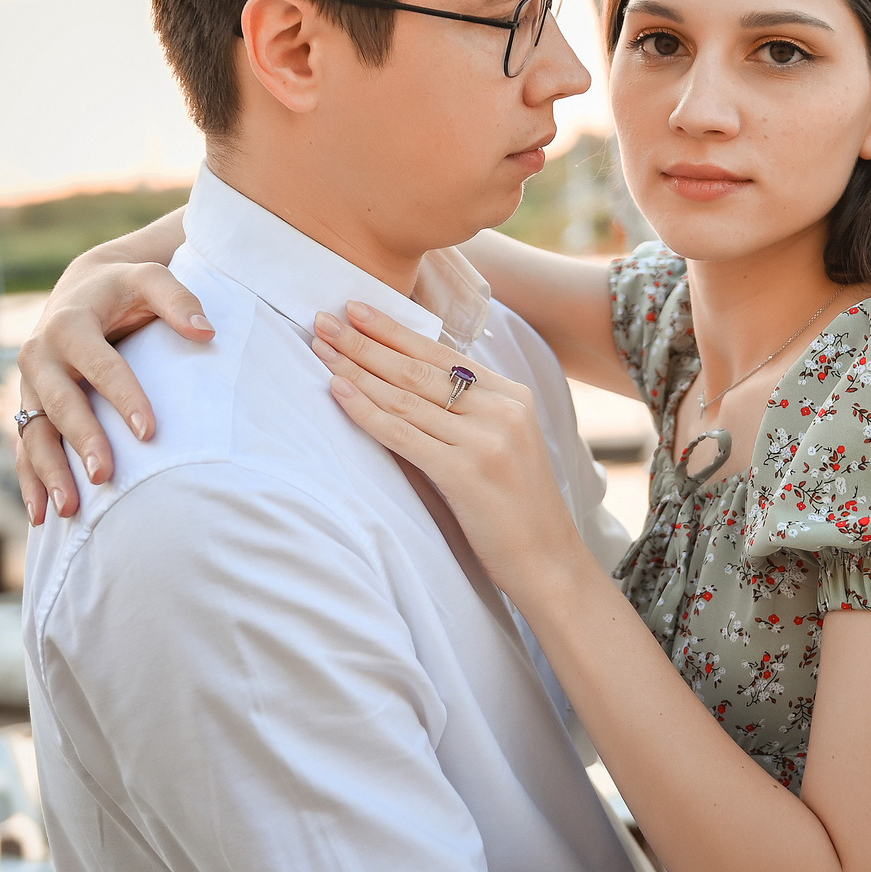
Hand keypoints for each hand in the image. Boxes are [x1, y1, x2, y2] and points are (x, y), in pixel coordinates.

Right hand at [14, 261, 211, 523]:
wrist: (81, 290)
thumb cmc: (125, 290)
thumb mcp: (149, 278)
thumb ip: (177, 299)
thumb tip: (207, 330)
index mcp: (69, 323)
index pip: (99, 364)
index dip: (124, 397)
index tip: (150, 432)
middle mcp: (40, 355)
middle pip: (61, 403)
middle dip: (82, 439)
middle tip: (105, 476)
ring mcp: (29, 386)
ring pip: (33, 432)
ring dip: (48, 471)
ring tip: (70, 509)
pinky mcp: (28, 407)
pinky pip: (23, 448)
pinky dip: (30, 481)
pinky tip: (42, 517)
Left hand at [315, 301, 588, 602]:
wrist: (549, 562)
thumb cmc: (515, 507)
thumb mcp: (503, 443)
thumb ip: (466, 412)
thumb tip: (403, 380)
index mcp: (512, 394)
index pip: (440, 353)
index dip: (392, 330)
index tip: (354, 309)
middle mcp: (501, 409)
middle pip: (417, 369)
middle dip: (364, 342)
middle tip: (322, 320)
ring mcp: (486, 440)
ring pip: (404, 396)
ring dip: (355, 369)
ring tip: (321, 348)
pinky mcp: (466, 473)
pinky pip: (402, 434)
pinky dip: (365, 411)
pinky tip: (337, 391)